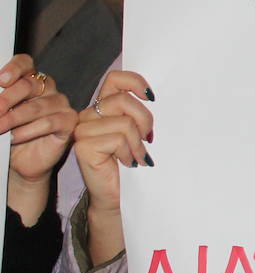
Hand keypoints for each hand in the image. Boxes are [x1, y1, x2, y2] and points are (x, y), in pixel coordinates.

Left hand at [1, 56, 75, 223]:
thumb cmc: (7, 135)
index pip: (25, 64)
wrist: (19, 163)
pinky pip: (50, 122)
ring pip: (38, 106)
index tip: (1, 80)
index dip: (14, 68)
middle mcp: (47, 89)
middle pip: (30, 84)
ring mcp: (60, 104)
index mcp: (29, 81)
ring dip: (13, 118)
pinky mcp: (69, 122)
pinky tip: (15, 138)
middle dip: (7, 99)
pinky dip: (29, 130)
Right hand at [73, 70, 154, 215]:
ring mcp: (83, 130)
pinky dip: (130, 153)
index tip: (151, 97)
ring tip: (138, 155)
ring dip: (138, 142)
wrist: (119, 194)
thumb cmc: (133, 161)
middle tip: (148, 139)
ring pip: (124, 123)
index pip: (115, 78)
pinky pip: (118, 140)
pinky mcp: (83, 146)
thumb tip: (153, 96)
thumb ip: (140, 112)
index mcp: (103, 106)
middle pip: (123, 100)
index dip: (135, 82)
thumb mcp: (140, 131)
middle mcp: (89, 114)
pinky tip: (129, 163)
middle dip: (144, 120)